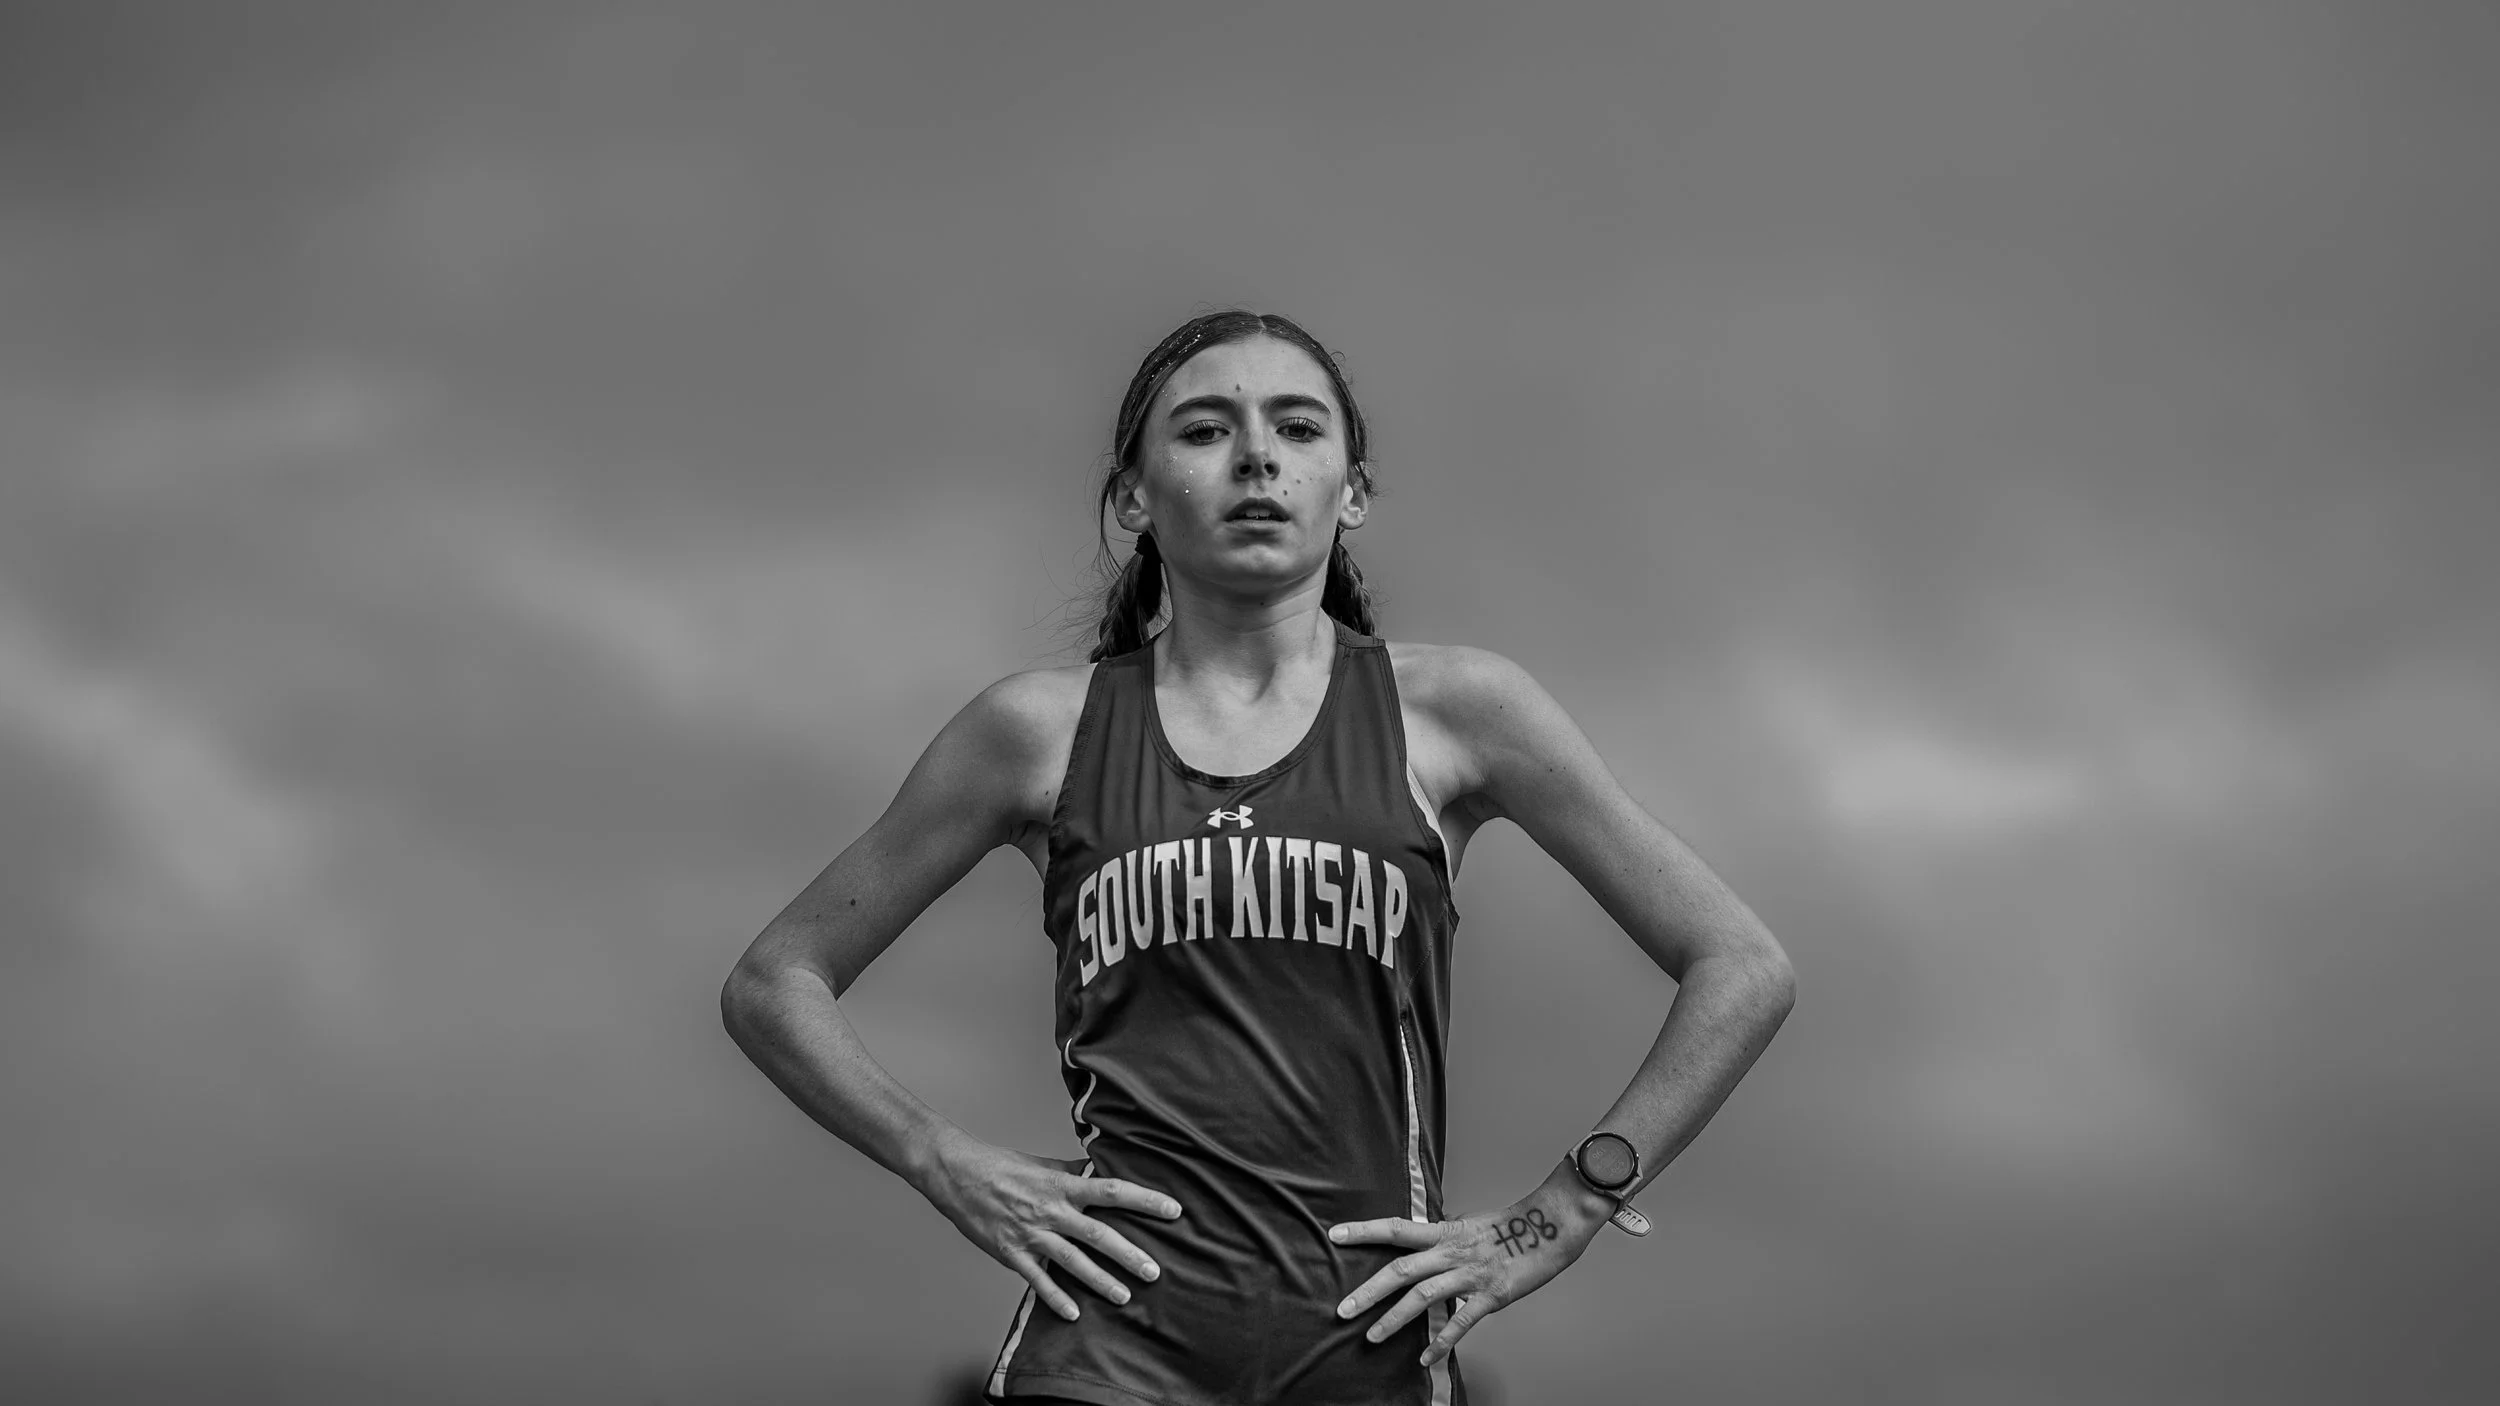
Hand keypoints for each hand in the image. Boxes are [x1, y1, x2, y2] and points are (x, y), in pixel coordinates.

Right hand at [920, 1132, 1183, 1321]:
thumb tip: (1099, 1169)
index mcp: (1062, 1185)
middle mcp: (1051, 1211)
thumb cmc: (999, 1166)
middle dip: (1129, 1254)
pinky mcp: (1011, 1253)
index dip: (1144, 1201)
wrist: (955, 1173)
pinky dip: (1056, 1298)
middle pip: (1098, 1234)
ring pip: (1072, 1262)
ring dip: (1100, 1282)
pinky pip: (1038, 1280)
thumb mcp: (1041, 1165)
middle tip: (1154, 1271)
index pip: (1112, 1191)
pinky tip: (1074, 1314)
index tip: (1173, 1210)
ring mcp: (1031, 1234)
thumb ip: (1072, 1172)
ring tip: (1124, 1297)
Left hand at [1329, 1162, 1611, 1366]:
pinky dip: (1441, 1341)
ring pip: (1423, 1298)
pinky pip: (1461, 1321)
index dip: (1364, 1231)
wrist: (1552, 1225)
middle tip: (1341, 1309)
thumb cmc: (1512, 1227)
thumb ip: (1444, 1237)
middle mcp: (1452, 1252)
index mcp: (1445, 1232)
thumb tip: (1423, 1241)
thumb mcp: (1470, 1225)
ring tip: (1371, 1337)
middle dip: (1368, 1291)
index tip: (1335, 1235)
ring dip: (1394, 1319)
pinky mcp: (1491, 1295)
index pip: (1396, 1228)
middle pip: (1401, 1269)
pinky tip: (1425, 1358)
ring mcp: (1470, 1274)